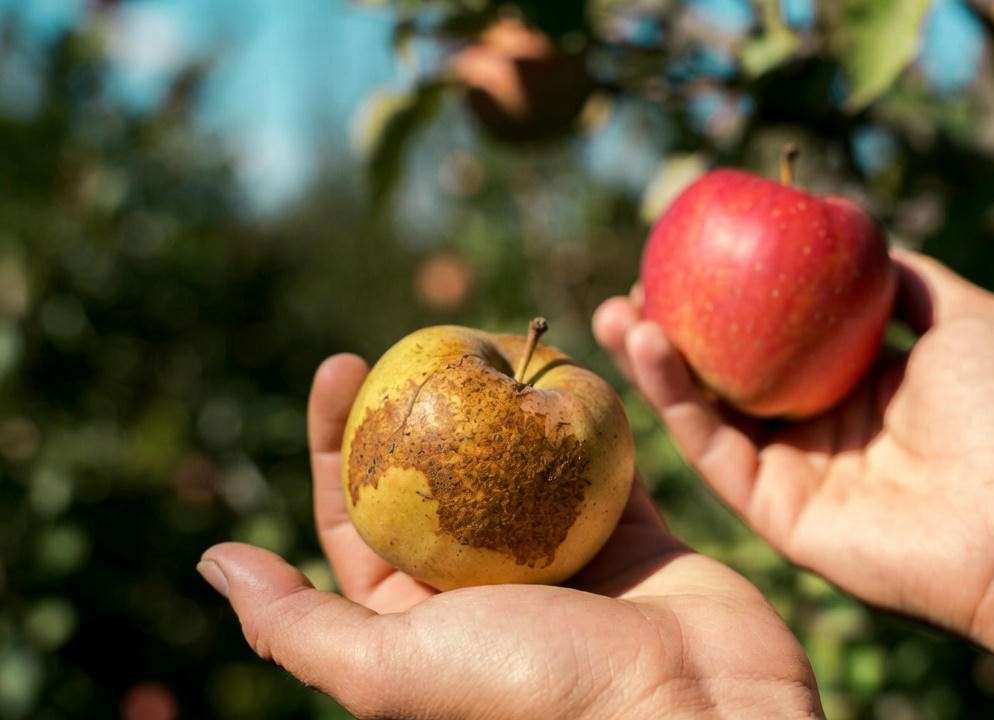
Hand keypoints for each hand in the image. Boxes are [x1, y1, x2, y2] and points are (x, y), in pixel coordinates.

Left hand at [198, 355, 821, 719]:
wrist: (695, 713)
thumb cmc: (538, 693)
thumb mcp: (392, 668)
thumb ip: (298, 625)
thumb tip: (212, 560)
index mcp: (419, 619)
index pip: (357, 513)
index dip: (336, 438)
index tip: (342, 365)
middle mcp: (484, 584)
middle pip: (436, 473)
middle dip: (419, 401)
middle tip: (416, 337)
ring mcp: (561, 555)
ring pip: (517, 458)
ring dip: (503, 398)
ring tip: (490, 338)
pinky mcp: (630, 531)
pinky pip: (600, 456)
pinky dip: (585, 411)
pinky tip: (566, 360)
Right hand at [593, 248, 993, 636]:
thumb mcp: (967, 316)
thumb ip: (909, 279)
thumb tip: (859, 240)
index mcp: (857, 385)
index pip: (776, 336)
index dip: (733, 298)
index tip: (693, 253)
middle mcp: (816, 427)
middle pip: (726, 371)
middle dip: (675, 330)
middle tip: (634, 285)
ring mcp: (792, 471)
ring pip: (706, 410)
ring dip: (655, 360)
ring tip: (616, 309)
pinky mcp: (772, 510)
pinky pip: (711, 447)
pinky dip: (673, 397)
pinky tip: (648, 343)